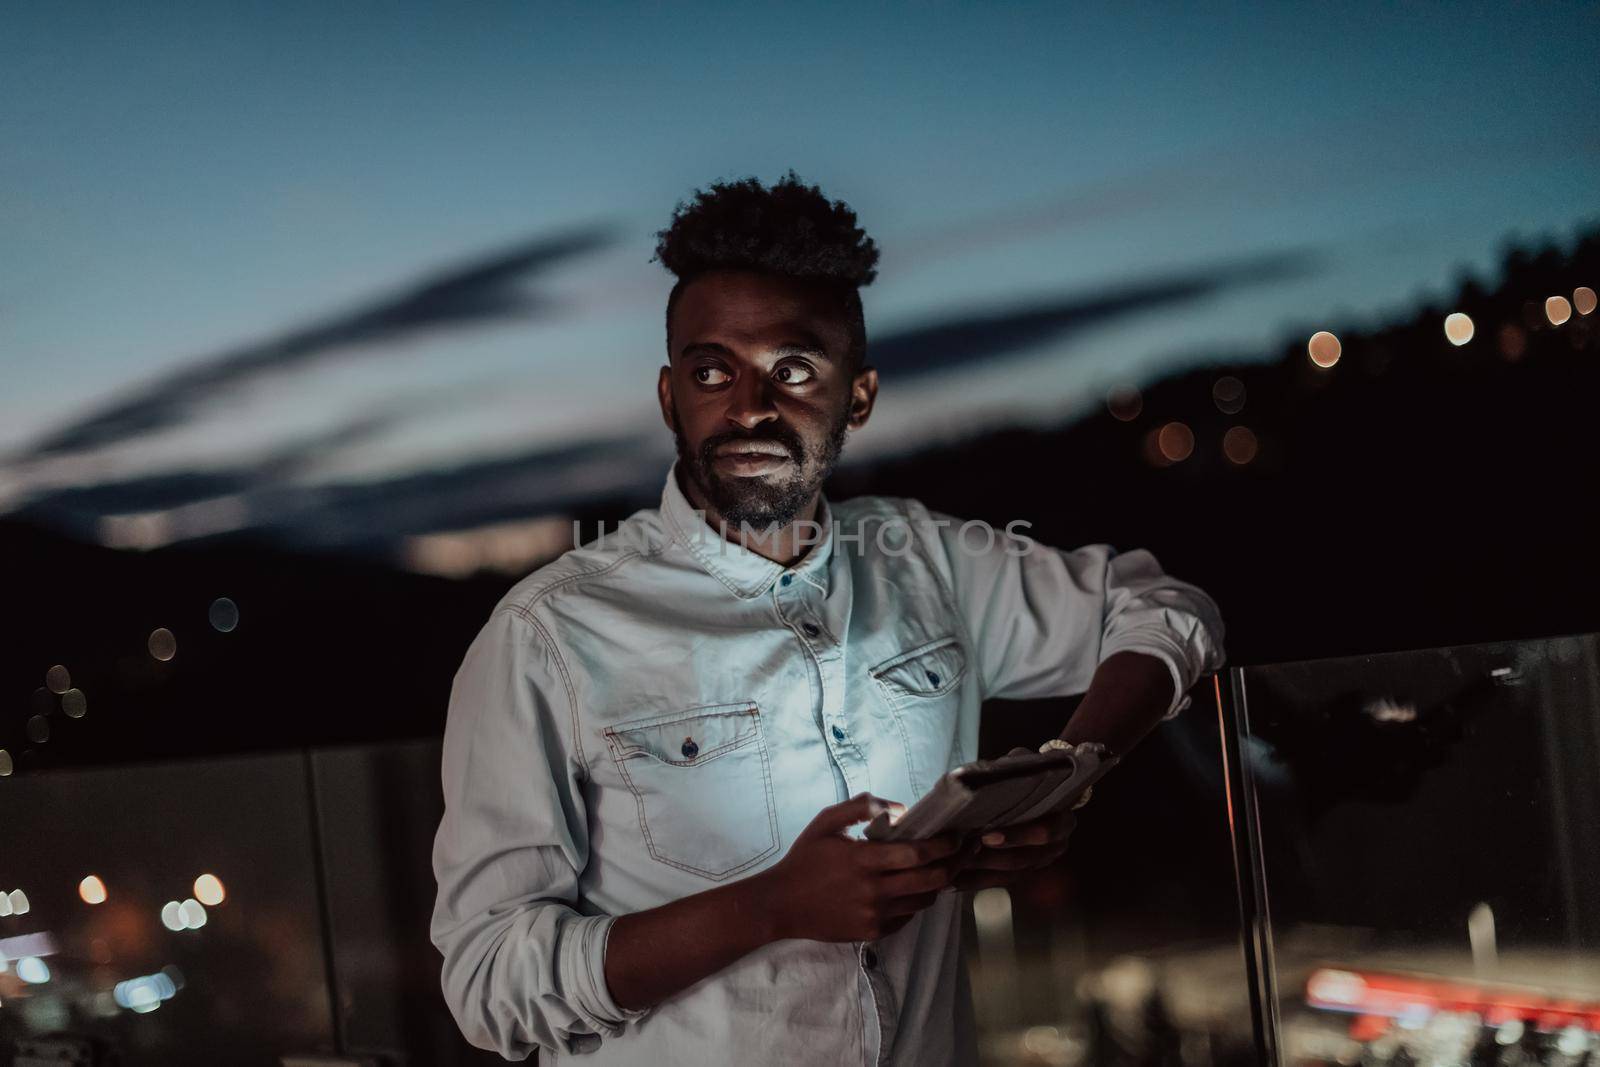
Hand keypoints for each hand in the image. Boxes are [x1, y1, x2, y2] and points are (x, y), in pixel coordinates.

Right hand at [757, 793, 963, 941]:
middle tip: (966, 851)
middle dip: (955, 863)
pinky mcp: (873, 932)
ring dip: (939, 883)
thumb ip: (861, 806)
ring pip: (924, 900)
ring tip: (944, 867)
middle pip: (931, 880)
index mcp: (864, 860)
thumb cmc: (805, 858)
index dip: (945, 844)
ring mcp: (875, 915)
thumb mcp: (826, 821)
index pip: (918, 854)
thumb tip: (900, 809)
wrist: (781, 904)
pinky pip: (908, 917)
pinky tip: (915, 887)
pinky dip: (916, 901)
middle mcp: (874, 890)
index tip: (958, 835)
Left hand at [949, 747, 1081, 891]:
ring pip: (1010, 874)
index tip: (988, 835)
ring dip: (981, 873)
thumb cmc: (1029, 777)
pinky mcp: (1024, 872)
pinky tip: (954, 881)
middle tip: (963, 854)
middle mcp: (1055, 845)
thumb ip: (1014, 766)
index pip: (1045, 832)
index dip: (1018, 836)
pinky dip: (977, 882)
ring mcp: (1040, 861)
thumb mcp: (1025, 765)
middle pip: (1024, 859)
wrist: (1041, 790)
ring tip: (953, 868)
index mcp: (1062, 819)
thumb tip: (992, 771)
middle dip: (991, 858)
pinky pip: (1000, 882)